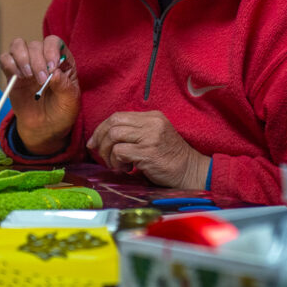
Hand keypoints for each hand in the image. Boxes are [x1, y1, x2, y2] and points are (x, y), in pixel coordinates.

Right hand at [0, 35, 79, 154]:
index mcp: (61, 61)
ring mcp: (26, 64)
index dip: (51, 50)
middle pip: (35, 44)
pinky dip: (9, 64)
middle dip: (37, 61)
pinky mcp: (12, 74)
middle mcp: (43, 58)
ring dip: (22, 58)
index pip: (54, 42)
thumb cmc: (61, 112)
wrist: (45, 128)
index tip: (52, 67)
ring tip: (28, 76)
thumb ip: (64, 86)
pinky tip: (17, 77)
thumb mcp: (70, 102)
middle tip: (41, 80)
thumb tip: (54, 73)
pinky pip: (5, 59)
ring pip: (18, 45)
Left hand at [86, 111, 210, 189]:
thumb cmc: (169, 158)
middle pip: (113, 122)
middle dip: (100, 138)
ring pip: (113, 136)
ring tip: (115, 164)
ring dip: (107, 152)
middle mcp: (151, 123)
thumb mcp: (154, 136)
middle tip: (98, 153)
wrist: (191, 171)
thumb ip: (134, 132)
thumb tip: (102, 138)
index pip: (118, 116)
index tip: (94, 142)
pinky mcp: (148, 152)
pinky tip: (125, 169)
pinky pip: (120, 152)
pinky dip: (116, 161)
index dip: (101, 128)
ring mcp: (150, 137)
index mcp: (152, 116)